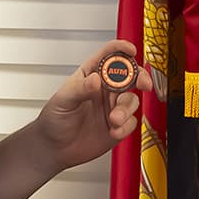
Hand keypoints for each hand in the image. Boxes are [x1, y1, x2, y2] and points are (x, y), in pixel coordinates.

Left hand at [36, 40, 150, 169]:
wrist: (56, 148)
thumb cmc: (55, 119)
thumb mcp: (63, 100)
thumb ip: (81, 88)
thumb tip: (96, 79)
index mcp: (92, 75)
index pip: (109, 56)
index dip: (121, 49)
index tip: (130, 50)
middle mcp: (106, 89)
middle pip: (130, 75)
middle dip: (140, 77)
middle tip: (143, 84)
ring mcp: (114, 106)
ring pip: (132, 100)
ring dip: (126, 110)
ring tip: (113, 120)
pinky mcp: (120, 125)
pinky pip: (132, 122)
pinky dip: (125, 127)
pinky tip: (113, 131)